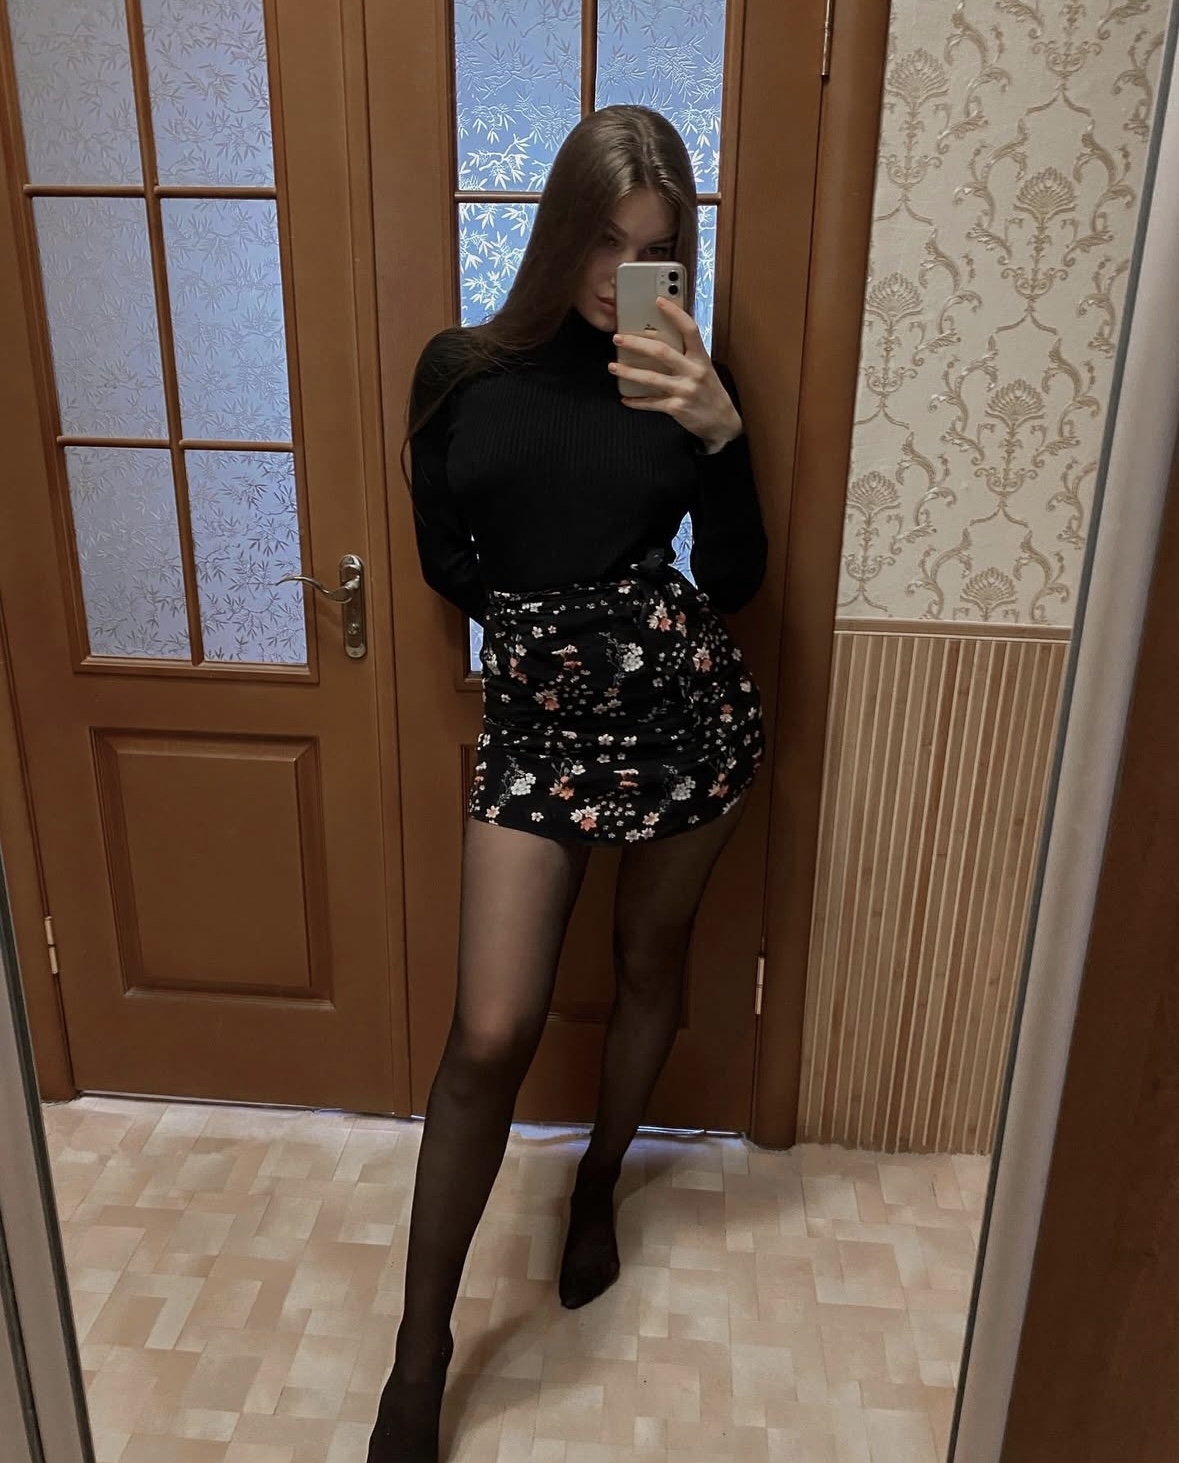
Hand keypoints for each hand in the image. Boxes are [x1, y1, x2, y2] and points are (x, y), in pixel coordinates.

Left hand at [610, 298, 742, 452]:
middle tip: (618, 338)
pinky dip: (637, 402)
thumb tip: (660, 339)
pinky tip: (625, 399)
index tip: (659, 301)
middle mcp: (693, 371)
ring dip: (629, 372)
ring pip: (651, 378)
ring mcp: (684, 390)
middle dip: (637, 343)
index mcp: (701, 357)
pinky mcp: (677, 408)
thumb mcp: (704, 368)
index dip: (674, 313)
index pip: (689, 329)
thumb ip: (687, 355)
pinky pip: (652, 403)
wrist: (722, 422)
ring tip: (613, 366)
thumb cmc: (710, 391)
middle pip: (662, 352)